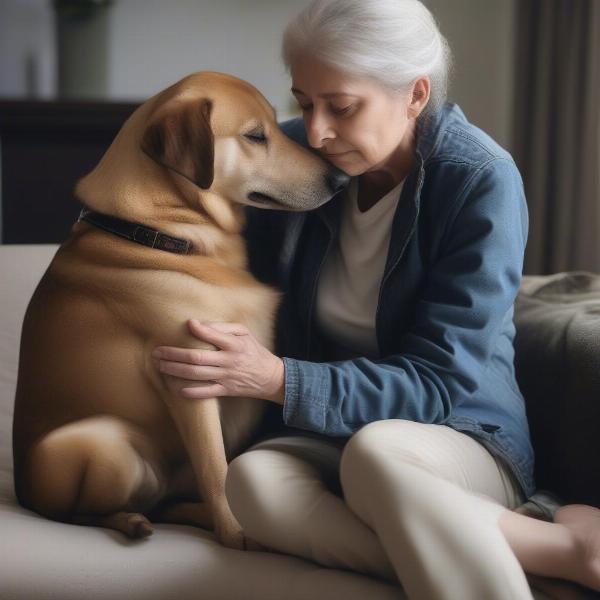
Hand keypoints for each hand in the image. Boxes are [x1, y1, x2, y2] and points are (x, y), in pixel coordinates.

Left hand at [152, 319, 284, 403]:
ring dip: (175, 370)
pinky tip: (176, 388)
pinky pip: (206, 393)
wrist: (270, 377)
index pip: (215, 336)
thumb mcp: (244, 333)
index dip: (200, 330)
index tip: (187, 324)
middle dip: (174, 355)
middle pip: (197, 358)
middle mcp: (229, 361)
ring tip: (160, 366)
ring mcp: (226, 377)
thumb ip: (224, 327)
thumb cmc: (253, 350)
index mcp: (235, 344)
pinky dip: (191, 392)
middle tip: (157, 352)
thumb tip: (199, 325)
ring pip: (197, 375)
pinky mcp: (225, 390)